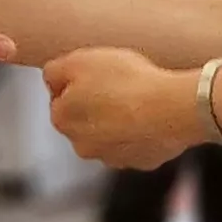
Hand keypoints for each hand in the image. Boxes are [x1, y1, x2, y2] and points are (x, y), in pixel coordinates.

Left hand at [43, 46, 206, 170]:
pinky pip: (138, 143)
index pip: (60, 99)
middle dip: (97, 104)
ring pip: (111, 134)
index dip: (78, 82)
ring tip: (139, 99)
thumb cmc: (125, 82)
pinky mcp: (141, 162)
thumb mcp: (80, 60)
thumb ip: (55, 70)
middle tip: (119, 85)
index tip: (97, 74)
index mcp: (62, 119)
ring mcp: (112, 157)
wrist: (170, 109)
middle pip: (85, 120)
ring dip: (120, 120)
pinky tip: (154, 115)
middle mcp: (82, 145)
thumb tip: (51, 79)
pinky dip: (143, 132)